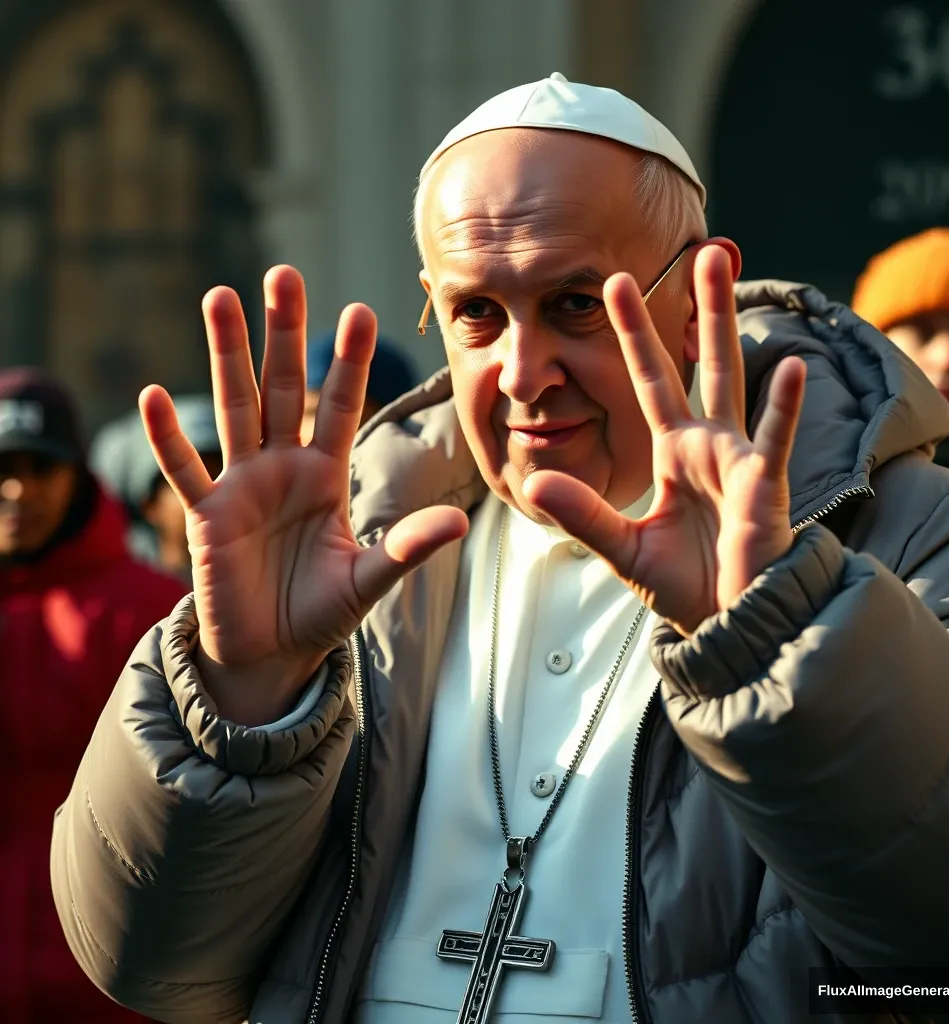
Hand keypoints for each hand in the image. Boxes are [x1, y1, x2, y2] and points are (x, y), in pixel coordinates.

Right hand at [141, 267, 467, 723]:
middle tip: (284, 274)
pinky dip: (169, 438)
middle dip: (285, 334)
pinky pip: (184, 471)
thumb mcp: (370, 580)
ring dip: (226, 356)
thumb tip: (459, 524)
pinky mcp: (205, 517)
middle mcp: (283, 467)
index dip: (349, 362)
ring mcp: (241, 486)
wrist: (273, 652)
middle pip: (284, 388)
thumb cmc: (322, 612)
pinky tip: (156, 395)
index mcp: (326, 474)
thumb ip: (406, 549)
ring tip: (220, 297)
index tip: (361, 310)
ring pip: (235, 409)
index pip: (340, 406)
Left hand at [522, 246, 805, 635]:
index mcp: (674, 453)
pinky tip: (790, 367)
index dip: (635, 335)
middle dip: (697, 308)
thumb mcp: (621, 546)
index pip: (650, 382)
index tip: (615, 285)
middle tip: (699, 249)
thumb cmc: (684, 585)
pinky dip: (783, 409)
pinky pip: (773, 443)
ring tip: (728, 268)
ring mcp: (737, 460)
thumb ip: (582, 512)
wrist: (728, 624)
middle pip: (697, 363)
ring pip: (733, 380)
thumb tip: (531, 481)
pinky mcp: (762, 489)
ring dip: (726, 325)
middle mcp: (708, 445)